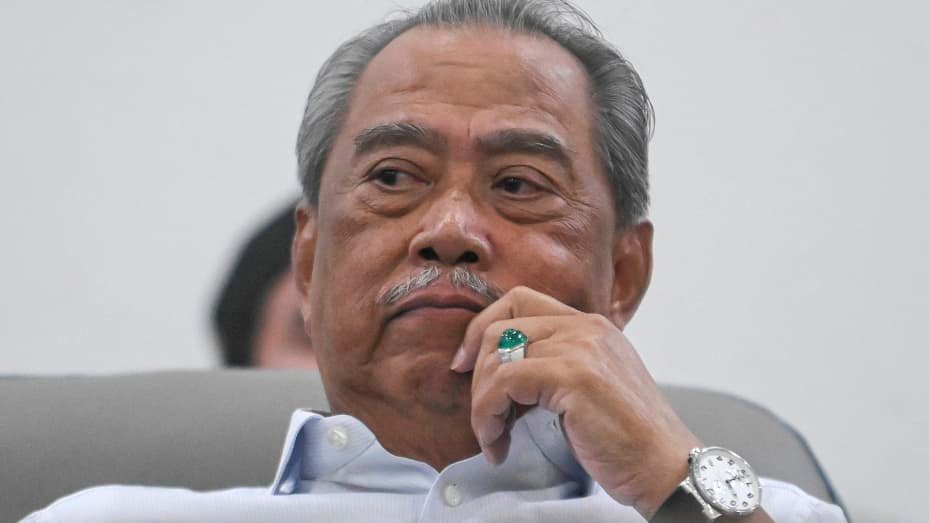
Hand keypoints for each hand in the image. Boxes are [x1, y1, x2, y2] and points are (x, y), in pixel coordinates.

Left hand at [451, 286, 700, 517]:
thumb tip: (502, 372)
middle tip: (480, 413)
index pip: (519, 301)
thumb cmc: (628, 439)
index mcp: (590, 325)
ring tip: (493, 437)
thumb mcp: (591, 387)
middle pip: (500, 323)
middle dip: (477, 371)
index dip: (482, 328)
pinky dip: (489, 416)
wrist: (666, 467)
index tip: (466, 364)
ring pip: (497, 356)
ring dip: (482, 403)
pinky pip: (504, 384)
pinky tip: (499, 444)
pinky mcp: (574, 376)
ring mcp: (581, 347)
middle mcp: (585, 327)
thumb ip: (556, 366)